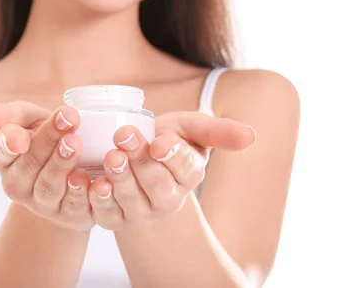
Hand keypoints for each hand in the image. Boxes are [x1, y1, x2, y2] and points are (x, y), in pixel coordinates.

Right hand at [0, 101, 94, 231]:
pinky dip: (82, 191)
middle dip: (47, 142)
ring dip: (62, 165)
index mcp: (5, 160)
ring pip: (49, 188)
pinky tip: (90, 176)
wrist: (79, 162)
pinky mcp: (71, 215)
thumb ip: (1, 115)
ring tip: (76, 142)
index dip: (10, 143)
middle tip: (67, 120)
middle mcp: (19, 186)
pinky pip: (74, 206)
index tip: (21, 135)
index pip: (1, 151)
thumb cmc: (44, 134)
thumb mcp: (24, 118)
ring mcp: (44, 204)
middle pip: (28, 167)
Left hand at [88, 111, 255, 229]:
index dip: (173, 156)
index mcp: (189, 175)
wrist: (135, 157)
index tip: (160, 143)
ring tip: (110, 156)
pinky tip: (93, 183)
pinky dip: (99, 200)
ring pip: (131, 200)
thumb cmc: (166, 138)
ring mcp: (140, 211)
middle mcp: (167, 198)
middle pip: (157, 185)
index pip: (186, 169)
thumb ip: (217, 130)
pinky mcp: (114, 216)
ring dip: (120, 178)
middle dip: (141, 161)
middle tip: (125, 136)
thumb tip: (251, 136)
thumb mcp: (190, 128)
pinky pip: (106, 213)